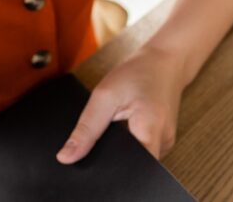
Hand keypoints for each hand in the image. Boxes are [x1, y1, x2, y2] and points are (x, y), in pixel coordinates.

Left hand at [57, 45, 187, 163]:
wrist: (165, 61)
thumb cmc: (138, 73)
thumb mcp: (105, 95)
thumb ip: (86, 129)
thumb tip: (66, 157)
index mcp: (151, 129)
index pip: (131, 170)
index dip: (108, 171)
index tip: (91, 162)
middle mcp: (163, 141)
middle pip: (133, 169)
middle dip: (112, 163)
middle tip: (101, 137)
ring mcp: (166, 144)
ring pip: (139, 163)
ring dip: (121, 154)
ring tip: (114, 129)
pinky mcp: (164, 142)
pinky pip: (144, 154)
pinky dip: (130, 148)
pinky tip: (123, 131)